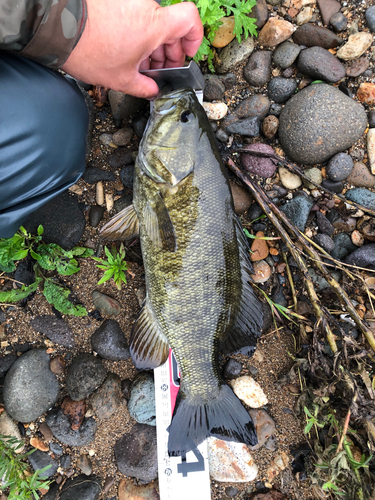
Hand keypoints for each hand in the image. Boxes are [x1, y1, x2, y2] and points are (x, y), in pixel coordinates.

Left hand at [62, 0, 202, 98]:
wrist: (57, 27)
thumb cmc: (90, 51)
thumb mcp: (121, 79)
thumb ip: (145, 87)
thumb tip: (153, 91)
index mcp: (154, 25)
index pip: (190, 19)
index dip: (194, 37)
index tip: (186, 54)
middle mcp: (145, 7)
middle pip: (170, 27)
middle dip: (168, 51)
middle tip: (158, 70)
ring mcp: (129, 1)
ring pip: (152, 23)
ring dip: (151, 44)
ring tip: (137, 64)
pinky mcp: (115, 1)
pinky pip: (135, 16)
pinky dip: (136, 34)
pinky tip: (124, 53)